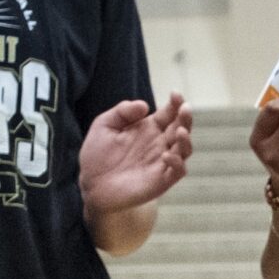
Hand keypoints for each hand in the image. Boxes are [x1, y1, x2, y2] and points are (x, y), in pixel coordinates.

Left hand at [82, 94, 194, 216]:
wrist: (92, 185)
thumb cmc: (97, 155)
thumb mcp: (104, 125)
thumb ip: (122, 112)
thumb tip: (144, 105)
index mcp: (149, 128)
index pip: (169, 113)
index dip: (175, 103)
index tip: (175, 94)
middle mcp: (159, 144)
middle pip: (181, 128)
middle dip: (185, 118)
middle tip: (184, 108)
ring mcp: (162, 163)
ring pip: (184, 149)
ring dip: (186, 140)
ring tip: (180, 131)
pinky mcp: (161, 181)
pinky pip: (177, 171)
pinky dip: (176, 163)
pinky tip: (166, 155)